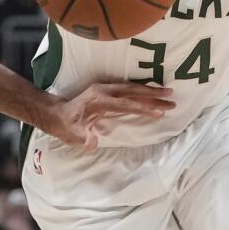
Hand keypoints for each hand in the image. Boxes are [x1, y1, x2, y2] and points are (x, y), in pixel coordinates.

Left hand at [34, 83, 173, 150]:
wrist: (56, 114)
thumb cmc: (67, 126)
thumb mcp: (74, 135)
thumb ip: (84, 138)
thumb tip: (94, 142)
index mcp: (98, 102)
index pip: (124, 105)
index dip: (142, 108)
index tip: (158, 112)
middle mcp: (103, 91)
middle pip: (132, 92)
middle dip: (153, 95)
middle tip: (172, 98)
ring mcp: (105, 88)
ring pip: (132, 88)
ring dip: (150, 90)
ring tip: (169, 93)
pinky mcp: (107, 89)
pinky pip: (128, 88)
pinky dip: (142, 90)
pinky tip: (153, 92)